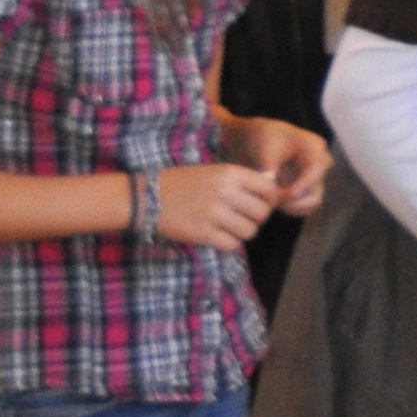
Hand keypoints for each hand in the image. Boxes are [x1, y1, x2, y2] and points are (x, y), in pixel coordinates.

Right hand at [150, 163, 280, 250]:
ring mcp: (214, 214)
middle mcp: (226, 192)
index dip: (269, 200)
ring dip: (242, 233)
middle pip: (262, 213)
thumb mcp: (213, 172)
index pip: (269, 190)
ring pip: (250, 231)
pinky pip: (232, 244)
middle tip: (244, 219)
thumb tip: (271, 192)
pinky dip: (228, 243)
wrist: (145, 196)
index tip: (261, 205)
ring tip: (230, 228)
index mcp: (230, 173)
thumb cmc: (181, 183)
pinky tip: (218, 236)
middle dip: (257, 219)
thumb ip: (240, 181)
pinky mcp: (202, 234)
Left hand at [227, 118, 329, 214]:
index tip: (281, 197)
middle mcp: (320, 163)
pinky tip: (276, 204)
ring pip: (313, 201)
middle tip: (274, 201)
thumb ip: (268, 165)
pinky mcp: (308, 187)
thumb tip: (270, 182)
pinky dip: (293, 208)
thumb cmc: (263, 139)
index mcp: (314, 147)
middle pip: (317, 189)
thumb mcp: (264, 147)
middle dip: (296, 200)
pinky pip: (307, 205)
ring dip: (294, 207)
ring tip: (273, 203)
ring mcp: (315, 176)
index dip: (300, 186)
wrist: (259, 140)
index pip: (315, 171)